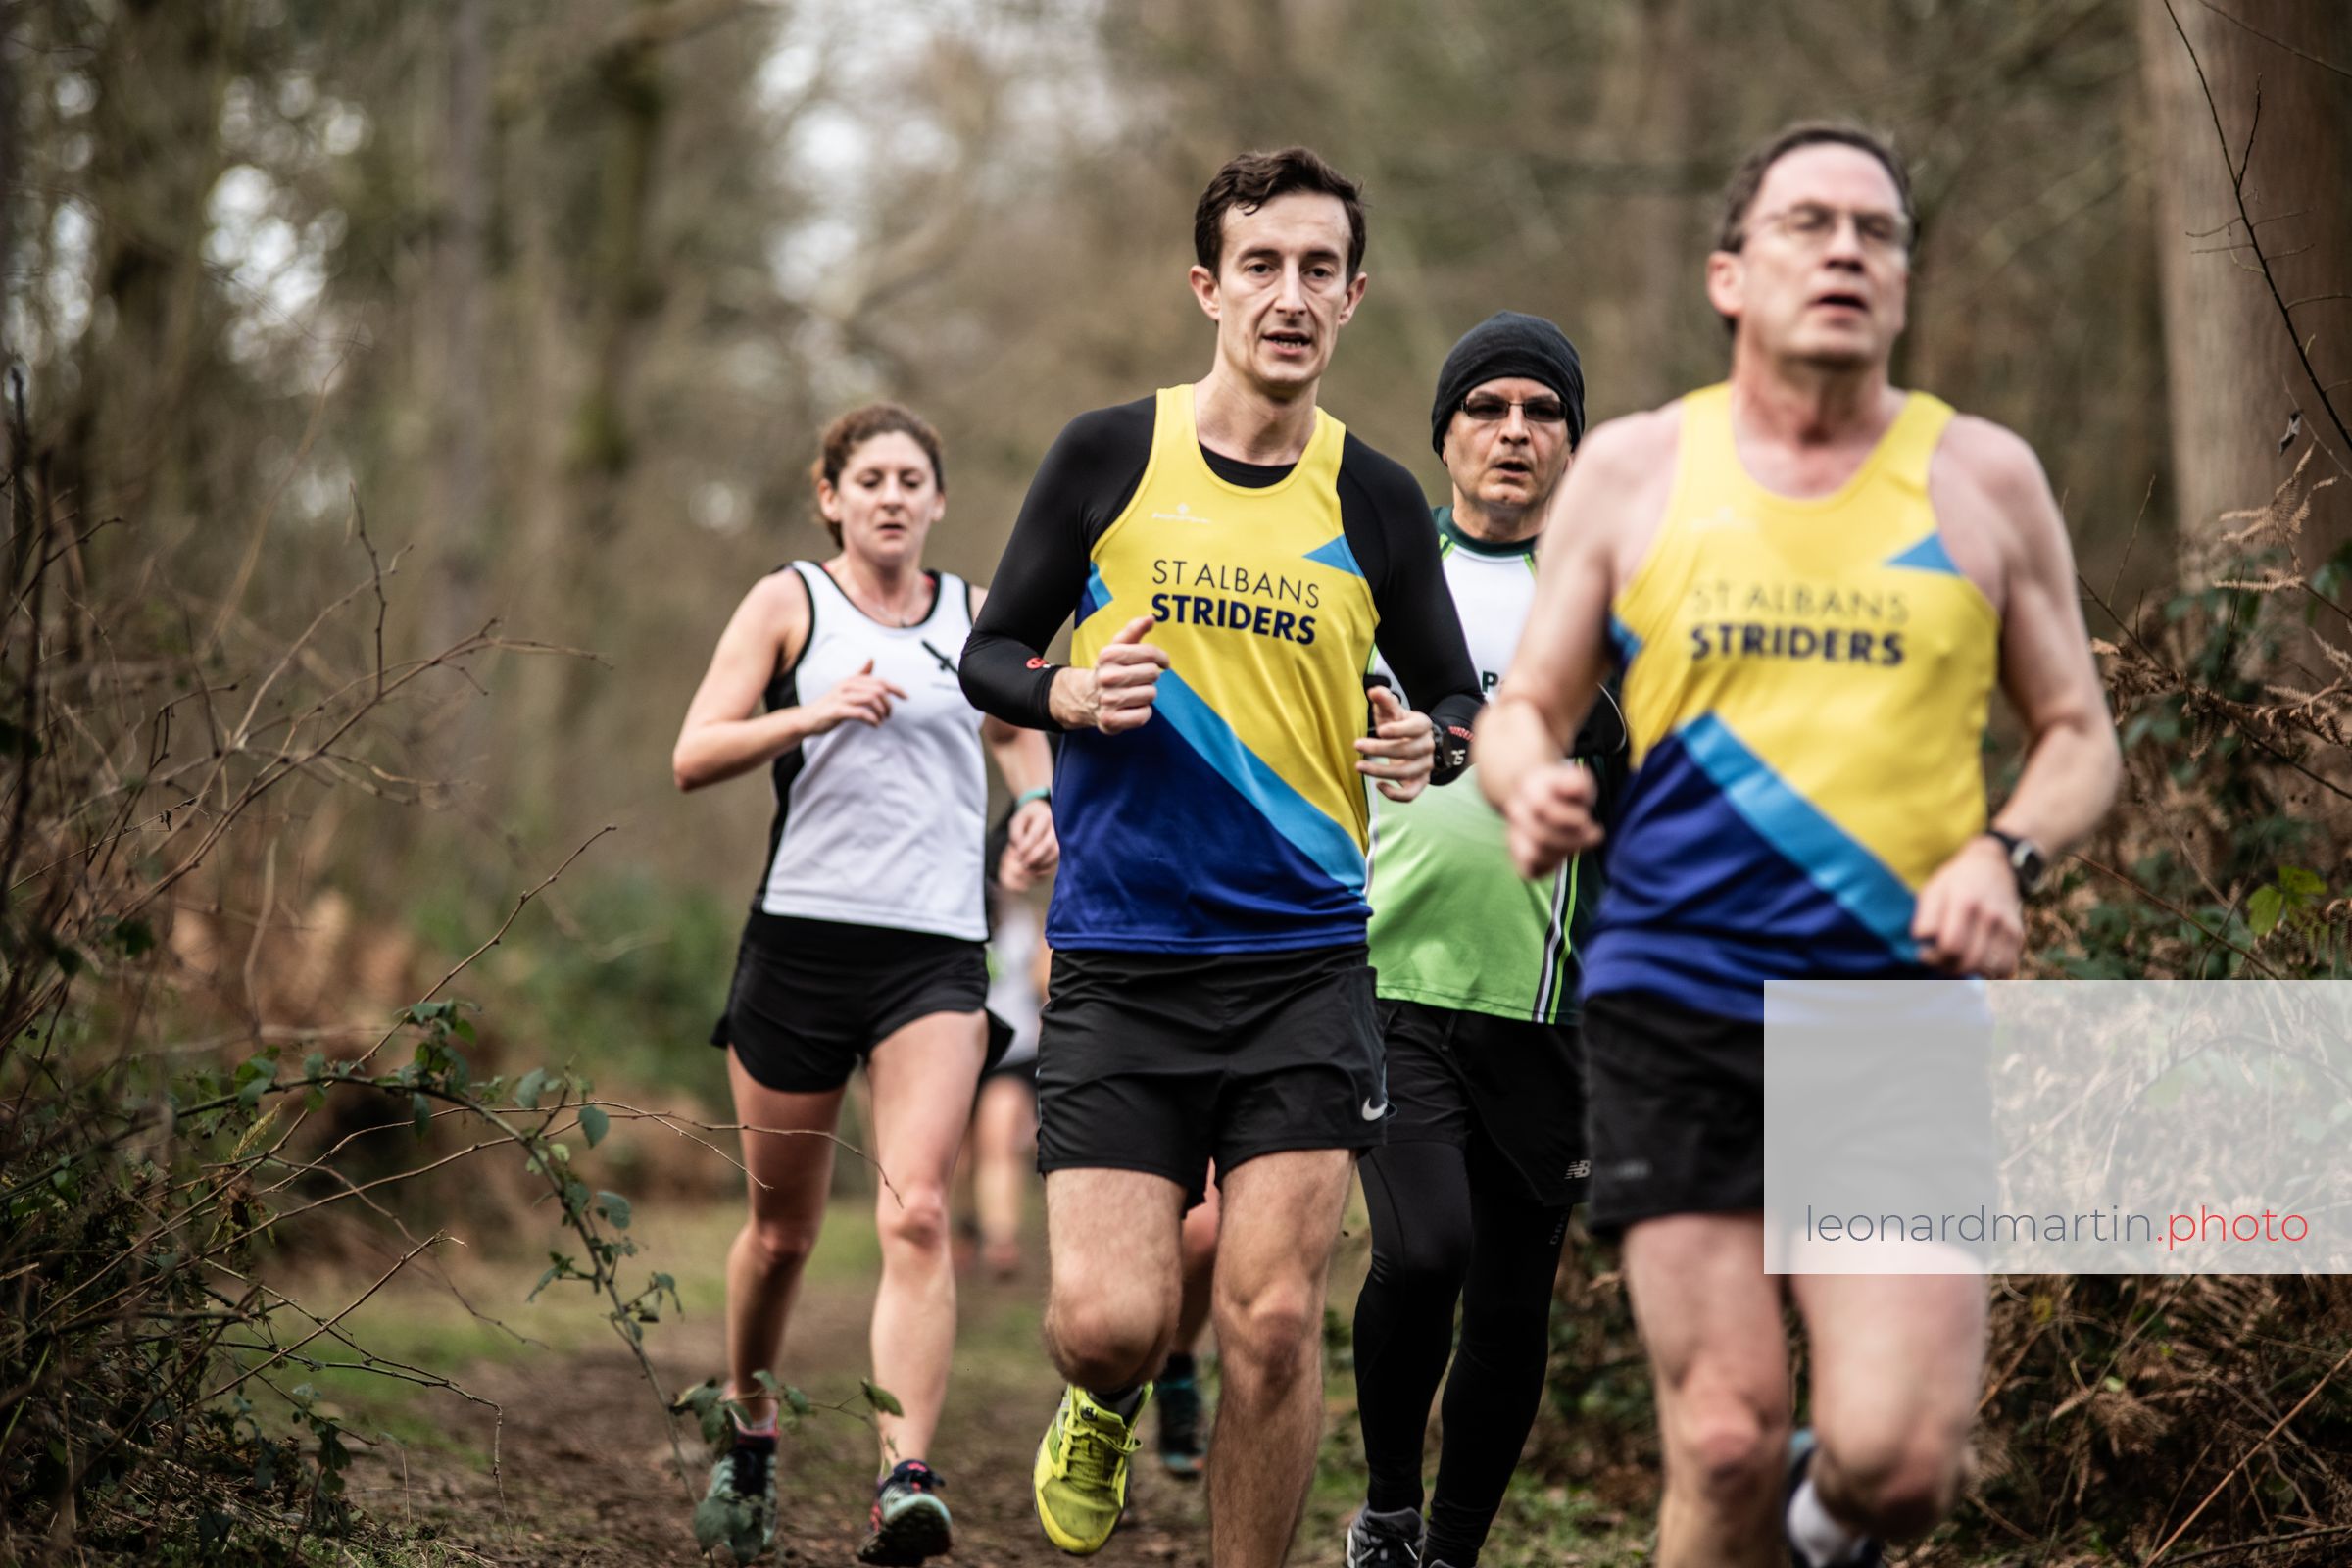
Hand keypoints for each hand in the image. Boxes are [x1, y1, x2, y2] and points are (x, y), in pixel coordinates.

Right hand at [807, 658, 908, 732]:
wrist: (808, 718)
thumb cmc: (831, 703)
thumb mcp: (846, 687)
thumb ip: (860, 675)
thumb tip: (872, 659)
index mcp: (852, 679)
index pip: (880, 681)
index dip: (896, 688)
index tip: (906, 697)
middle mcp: (847, 685)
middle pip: (878, 689)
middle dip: (888, 703)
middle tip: (889, 715)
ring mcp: (841, 697)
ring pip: (871, 699)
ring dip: (882, 711)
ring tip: (882, 720)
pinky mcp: (836, 710)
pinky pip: (861, 713)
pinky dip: (872, 719)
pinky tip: (875, 725)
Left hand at [1000, 797, 1057, 889]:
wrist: (1040, 814)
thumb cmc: (1026, 819)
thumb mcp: (1017, 822)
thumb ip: (1016, 834)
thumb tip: (1021, 851)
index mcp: (1044, 816)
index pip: (1035, 835)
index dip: (1025, 847)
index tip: (1017, 855)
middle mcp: (1056, 825)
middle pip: (1047, 845)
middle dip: (1033, 857)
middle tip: (1023, 864)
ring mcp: (1062, 836)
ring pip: (1055, 853)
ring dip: (1041, 863)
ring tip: (1029, 868)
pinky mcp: (1063, 846)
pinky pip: (1058, 858)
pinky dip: (1047, 867)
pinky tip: (1036, 871)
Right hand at [1056, 615, 1167, 734]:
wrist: (1085, 696)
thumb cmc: (1109, 669)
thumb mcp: (1117, 647)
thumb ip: (1134, 631)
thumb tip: (1151, 617)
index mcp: (1108, 655)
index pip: (1150, 653)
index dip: (1161, 658)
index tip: (1162, 662)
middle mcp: (1106, 677)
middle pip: (1152, 674)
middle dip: (1150, 677)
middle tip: (1139, 679)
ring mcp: (1108, 700)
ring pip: (1150, 695)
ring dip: (1146, 695)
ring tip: (1133, 693)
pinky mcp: (1110, 721)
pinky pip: (1142, 716)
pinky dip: (1142, 713)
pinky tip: (1132, 708)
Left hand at [1357, 683, 1435, 801]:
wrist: (1418, 743)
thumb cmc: (1400, 724)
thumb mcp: (1393, 711)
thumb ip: (1385, 701)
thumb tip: (1374, 691)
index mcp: (1423, 725)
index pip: (1415, 728)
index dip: (1399, 730)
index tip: (1380, 731)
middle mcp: (1427, 746)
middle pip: (1407, 750)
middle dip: (1380, 749)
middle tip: (1357, 745)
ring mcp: (1425, 766)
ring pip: (1407, 772)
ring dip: (1381, 771)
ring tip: (1359, 766)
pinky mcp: (1420, 782)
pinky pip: (1411, 794)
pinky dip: (1396, 794)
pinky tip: (1378, 786)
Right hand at [1501, 761, 1600, 877]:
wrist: (1542, 798)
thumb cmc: (1566, 793)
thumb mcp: (1578, 781)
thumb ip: (1577, 783)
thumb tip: (1572, 790)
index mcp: (1528, 787)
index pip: (1542, 806)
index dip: (1572, 818)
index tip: (1588, 820)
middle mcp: (1514, 809)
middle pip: (1540, 835)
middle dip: (1573, 840)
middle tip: (1592, 835)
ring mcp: (1512, 833)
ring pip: (1532, 854)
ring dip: (1562, 853)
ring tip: (1577, 845)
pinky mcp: (1516, 855)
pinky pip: (1529, 870)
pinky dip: (1549, 866)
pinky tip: (1562, 854)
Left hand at [1911, 836, 2023, 976]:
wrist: (1994, 866)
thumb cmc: (1955, 881)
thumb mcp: (1933, 889)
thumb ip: (1926, 918)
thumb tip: (1923, 944)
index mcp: (1965, 902)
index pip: (1951, 945)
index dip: (1933, 957)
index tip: (1924, 953)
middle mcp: (1990, 915)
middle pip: (1969, 961)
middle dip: (1947, 967)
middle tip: (1938, 959)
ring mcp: (2007, 926)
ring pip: (1988, 969)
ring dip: (1967, 971)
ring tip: (1955, 960)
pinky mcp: (2018, 935)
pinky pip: (2006, 968)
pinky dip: (1989, 972)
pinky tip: (1975, 960)